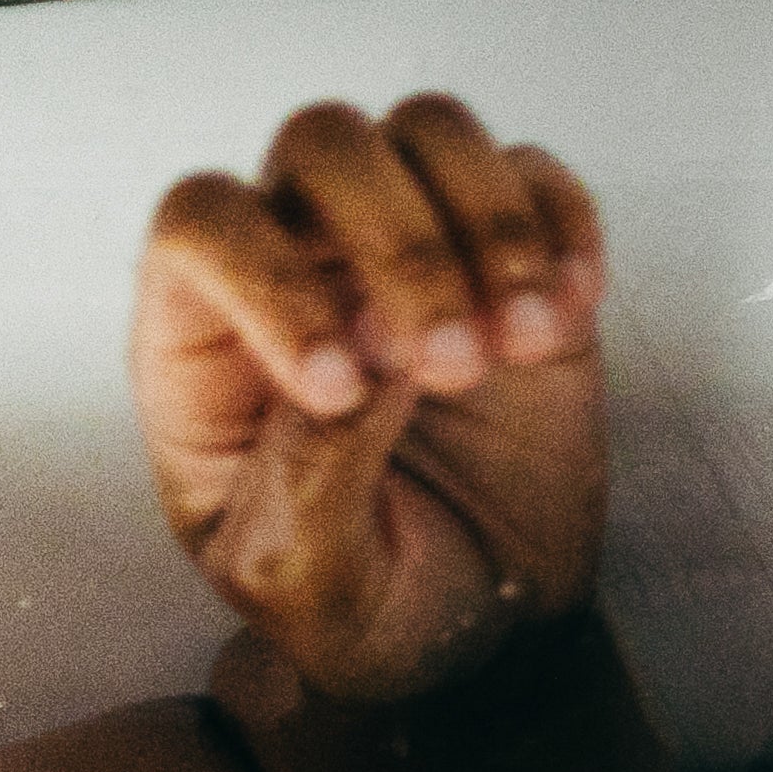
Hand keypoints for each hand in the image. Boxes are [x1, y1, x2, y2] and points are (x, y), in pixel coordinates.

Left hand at [131, 96, 607, 706]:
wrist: (485, 638)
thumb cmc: (367, 607)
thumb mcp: (302, 580)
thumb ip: (310, 474)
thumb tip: (371, 361)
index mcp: (207, 339)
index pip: (203, 225)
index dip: (271, 281)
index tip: (346, 391)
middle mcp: (298, 266)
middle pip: (324, 146)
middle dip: (401, 248)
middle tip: (452, 369)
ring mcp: (410, 256)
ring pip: (429, 133)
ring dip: (490, 227)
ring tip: (523, 344)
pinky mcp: (514, 268)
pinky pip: (536, 178)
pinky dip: (565, 230)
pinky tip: (569, 319)